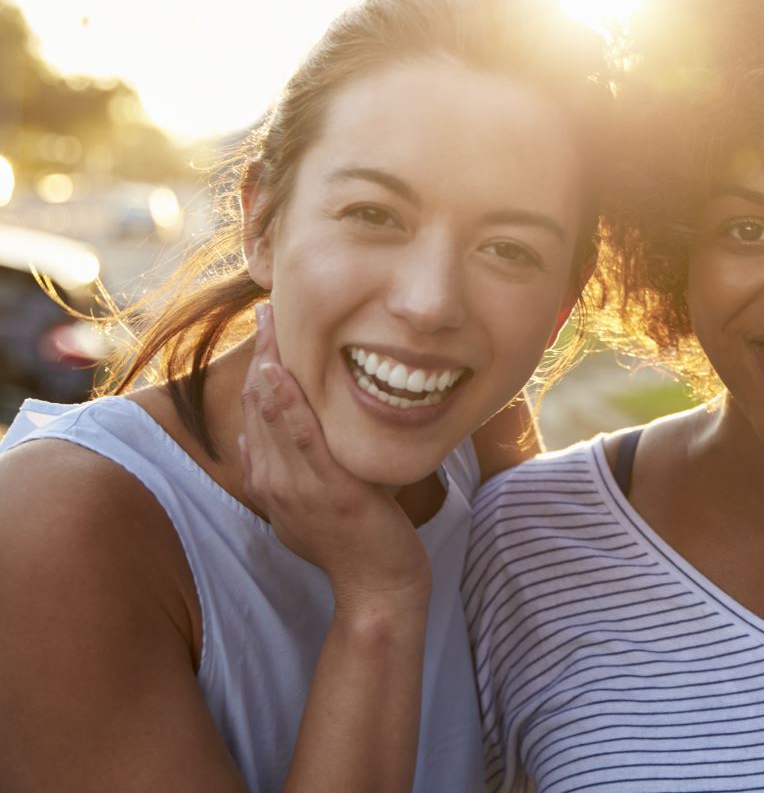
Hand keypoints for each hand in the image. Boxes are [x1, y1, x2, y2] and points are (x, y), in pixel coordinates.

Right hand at [238, 302, 430, 611]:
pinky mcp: (326, 492)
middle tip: (268, 305)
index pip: (258, 413)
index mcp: (271, 481)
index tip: (269, 327)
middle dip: (264, 352)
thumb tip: (266, 437)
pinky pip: (302, 440)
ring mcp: (296, 488)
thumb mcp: (313, 502)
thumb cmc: (356, 543)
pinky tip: (279, 372)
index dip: (260, 366)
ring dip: (271, 363)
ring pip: (274, 414)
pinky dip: (287, 404)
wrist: (377, 589)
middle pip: (260, 404)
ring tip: (271, 320)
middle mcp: (274, 481)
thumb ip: (291, 470)